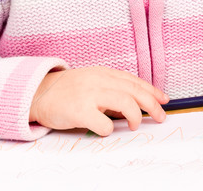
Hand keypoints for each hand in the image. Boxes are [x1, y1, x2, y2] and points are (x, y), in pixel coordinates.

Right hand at [29, 66, 168, 135]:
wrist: (38, 93)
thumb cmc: (68, 91)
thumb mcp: (92, 82)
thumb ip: (112, 89)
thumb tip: (136, 104)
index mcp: (104, 73)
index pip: (134, 81)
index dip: (152, 91)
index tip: (164, 100)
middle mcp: (99, 80)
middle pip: (134, 91)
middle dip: (152, 104)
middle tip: (160, 117)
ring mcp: (89, 94)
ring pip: (125, 102)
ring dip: (135, 116)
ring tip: (135, 125)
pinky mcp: (78, 111)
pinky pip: (103, 122)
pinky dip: (109, 128)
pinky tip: (106, 130)